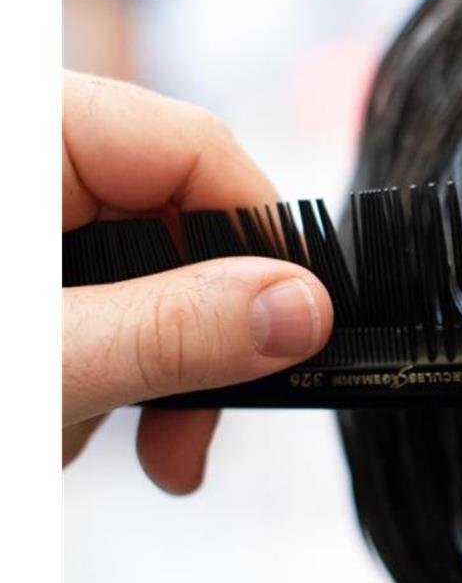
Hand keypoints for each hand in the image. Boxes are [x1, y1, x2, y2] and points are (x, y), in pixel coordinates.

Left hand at [63, 71, 332, 492]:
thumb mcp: (40, 362)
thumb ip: (171, 331)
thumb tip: (304, 310)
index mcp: (36, 135)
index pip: (196, 150)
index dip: (266, 239)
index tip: (302, 326)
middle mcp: (45, 171)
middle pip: (184, 230)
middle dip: (201, 343)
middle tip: (202, 431)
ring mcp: (44, 228)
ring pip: (157, 286)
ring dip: (159, 379)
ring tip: (127, 447)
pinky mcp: (43, 282)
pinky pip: (115, 314)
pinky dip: (117, 382)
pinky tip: (83, 430)